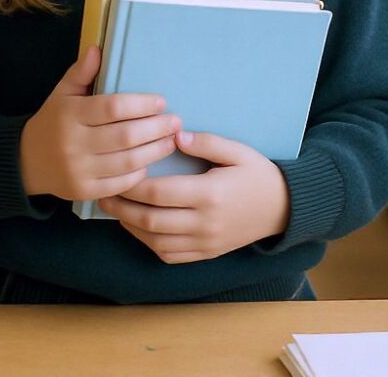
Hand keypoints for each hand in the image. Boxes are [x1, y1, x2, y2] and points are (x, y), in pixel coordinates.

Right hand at [19, 46, 181, 201]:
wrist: (26, 162)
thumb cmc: (52, 121)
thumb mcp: (62, 93)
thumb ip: (81, 72)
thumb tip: (98, 48)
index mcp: (70, 114)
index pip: (112, 108)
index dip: (141, 105)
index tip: (161, 101)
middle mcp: (74, 143)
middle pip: (125, 136)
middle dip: (156, 129)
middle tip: (176, 121)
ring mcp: (79, 170)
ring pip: (126, 162)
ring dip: (154, 151)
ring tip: (171, 141)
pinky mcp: (84, 191)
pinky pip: (119, 184)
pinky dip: (139, 173)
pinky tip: (151, 162)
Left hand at [98, 130, 290, 263]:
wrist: (284, 208)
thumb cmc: (257, 174)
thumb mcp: (237, 150)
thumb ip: (205, 141)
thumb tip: (174, 133)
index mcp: (209, 194)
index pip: (159, 192)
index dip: (133, 184)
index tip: (116, 172)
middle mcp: (204, 223)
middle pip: (151, 220)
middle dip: (123, 207)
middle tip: (103, 192)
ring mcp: (205, 243)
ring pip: (156, 241)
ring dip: (131, 227)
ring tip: (114, 208)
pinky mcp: (206, 254)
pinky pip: (169, 255)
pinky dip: (148, 243)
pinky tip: (137, 227)